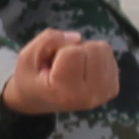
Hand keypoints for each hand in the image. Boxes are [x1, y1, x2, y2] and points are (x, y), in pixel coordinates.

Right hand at [3, 27, 123, 117]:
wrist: (38, 101)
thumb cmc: (31, 79)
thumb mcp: (26, 57)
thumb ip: (47, 40)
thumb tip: (78, 37)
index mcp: (65, 92)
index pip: (74, 51)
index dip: (59, 48)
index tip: (50, 63)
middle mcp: (89, 95)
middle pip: (93, 48)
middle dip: (76, 49)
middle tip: (62, 64)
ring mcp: (104, 93)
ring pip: (103, 49)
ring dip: (86, 52)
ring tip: (72, 67)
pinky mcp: (112, 89)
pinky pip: (109, 56)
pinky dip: (95, 57)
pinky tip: (83, 70)